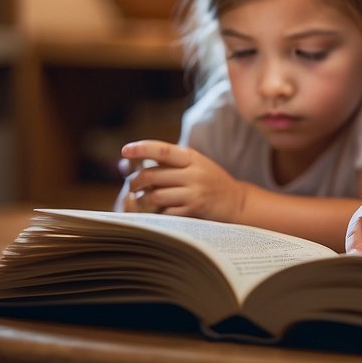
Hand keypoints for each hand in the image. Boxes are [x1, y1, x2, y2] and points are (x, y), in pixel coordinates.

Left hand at [119, 140, 246, 221]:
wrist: (237, 202)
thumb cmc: (209, 182)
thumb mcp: (194, 165)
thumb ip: (167, 164)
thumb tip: (128, 163)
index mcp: (191, 157)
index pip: (162, 150)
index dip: (141, 149)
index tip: (124, 150)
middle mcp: (193, 173)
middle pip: (152, 175)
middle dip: (134, 181)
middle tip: (131, 186)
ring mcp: (194, 192)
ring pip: (154, 196)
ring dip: (141, 200)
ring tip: (140, 201)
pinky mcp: (194, 210)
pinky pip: (165, 213)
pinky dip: (154, 214)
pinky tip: (154, 213)